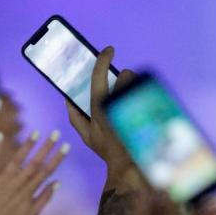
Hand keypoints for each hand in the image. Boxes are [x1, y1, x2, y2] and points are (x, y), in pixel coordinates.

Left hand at [0, 131, 67, 214]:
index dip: (57, 158)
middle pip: (35, 163)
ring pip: (17, 159)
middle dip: (47, 147)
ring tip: (37, 132)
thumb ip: (44, 198)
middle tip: (56, 133)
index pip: (46, 171)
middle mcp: (17, 183)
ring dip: (27, 145)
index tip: (66, 146)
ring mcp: (2, 180)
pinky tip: (0, 134)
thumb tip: (57, 183)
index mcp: (29, 191)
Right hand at [65, 47, 139, 187]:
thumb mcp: (86, 136)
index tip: (109, 49)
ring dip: (135, 86)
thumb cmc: (107, 149)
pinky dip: (144, 96)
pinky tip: (143, 105)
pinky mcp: (148, 110)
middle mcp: (116, 105)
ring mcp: (134, 106)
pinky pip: (147, 92)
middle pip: (125, 75)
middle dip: (125, 77)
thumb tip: (67, 98)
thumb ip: (74, 116)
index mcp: (98, 107)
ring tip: (133, 98)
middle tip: (123, 85)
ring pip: (138, 83)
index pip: (99, 76)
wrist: (129, 165)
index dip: (103, 59)